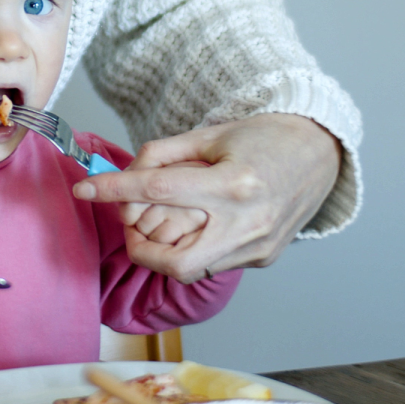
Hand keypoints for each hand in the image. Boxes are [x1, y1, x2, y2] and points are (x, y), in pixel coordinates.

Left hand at [75, 114, 340, 282]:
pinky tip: (197, 225)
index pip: (157, 191)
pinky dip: (193, 248)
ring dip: (164, 251)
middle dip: (139, 249)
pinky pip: (214, 263)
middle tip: (129, 225)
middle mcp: (247, 222)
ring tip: (160, 223)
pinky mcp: (264, 258)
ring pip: (191, 269)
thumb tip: (123, 177)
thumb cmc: (263, 137)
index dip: (113, 190)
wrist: (321, 152)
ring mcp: (258, 246)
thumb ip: (162, 156)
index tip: (83, 190)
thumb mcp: (209, 135)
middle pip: (174, 260)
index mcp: (233, 184)